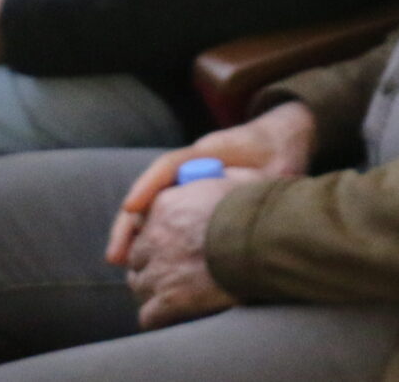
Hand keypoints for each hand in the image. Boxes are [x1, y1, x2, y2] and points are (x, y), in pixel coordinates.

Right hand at [109, 102, 315, 264]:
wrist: (282, 138)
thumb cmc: (277, 152)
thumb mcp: (277, 167)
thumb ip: (264, 187)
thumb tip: (254, 219)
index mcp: (210, 152)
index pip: (172, 164)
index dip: (149, 185)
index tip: (133, 208)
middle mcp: (191, 165)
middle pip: (150, 188)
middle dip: (130, 220)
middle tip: (116, 253)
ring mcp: (188, 179)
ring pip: (150, 203)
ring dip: (132, 230)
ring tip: (118, 259)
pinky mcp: (189, 194)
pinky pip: (161, 212)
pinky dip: (148, 232)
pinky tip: (137, 257)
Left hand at [125, 175, 242, 328]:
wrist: (263, 241)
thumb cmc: (257, 211)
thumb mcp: (234, 181)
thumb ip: (214, 183)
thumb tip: (222, 178)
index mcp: (166, 204)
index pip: (144, 221)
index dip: (157, 234)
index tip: (169, 241)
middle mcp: (155, 236)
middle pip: (137, 255)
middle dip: (151, 264)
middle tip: (169, 272)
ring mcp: (159, 269)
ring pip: (139, 285)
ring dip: (153, 291)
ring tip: (171, 295)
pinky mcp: (168, 299)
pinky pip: (149, 316)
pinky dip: (159, 317)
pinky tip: (173, 316)